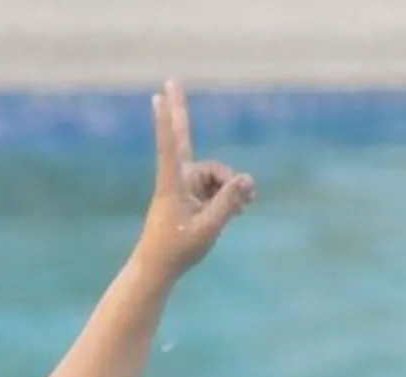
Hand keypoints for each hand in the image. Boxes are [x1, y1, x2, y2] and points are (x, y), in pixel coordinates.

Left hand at [136, 81, 254, 279]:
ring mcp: (186, 186)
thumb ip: (229, 202)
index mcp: (172, 185)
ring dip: (232, 189)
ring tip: (247, 208)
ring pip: (217, 176)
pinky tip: (243, 210)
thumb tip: (246, 179)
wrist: (159, 269)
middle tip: (170, 78)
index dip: (167, 122)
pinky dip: (229, 196)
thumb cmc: (177, 250)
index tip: (158, 97)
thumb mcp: (209, 228)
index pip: (171, 146)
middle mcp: (178, 180)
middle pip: (191, 145)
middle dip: (181, 110)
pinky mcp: (192, 196)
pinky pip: (217, 188)